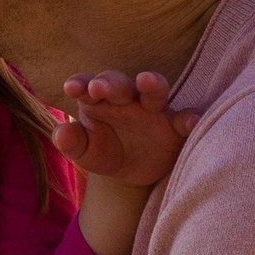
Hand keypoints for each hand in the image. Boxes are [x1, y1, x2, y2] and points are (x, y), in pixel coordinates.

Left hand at [52, 71, 195, 189]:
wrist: (132, 173)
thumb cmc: (105, 152)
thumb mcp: (86, 152)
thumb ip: (71, 142)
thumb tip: (61, 134)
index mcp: (99, 101)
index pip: (88, 86)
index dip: (80, 84)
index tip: (72, 89)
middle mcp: (127, 99)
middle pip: (120, 84)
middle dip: (111, 83)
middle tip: (100, 86)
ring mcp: (153, 111)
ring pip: (155, 91)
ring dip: (151, 84)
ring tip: (146, 81)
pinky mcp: (176, 126)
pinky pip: (185, 119)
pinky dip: (190, 118)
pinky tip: (192, 122)